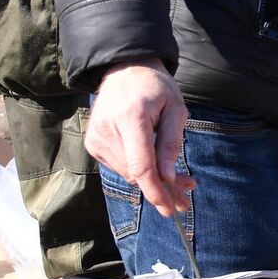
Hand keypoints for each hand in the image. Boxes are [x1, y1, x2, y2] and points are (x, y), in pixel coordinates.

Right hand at [86, 60, 193, 216]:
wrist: (125, 70)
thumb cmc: (156, 88)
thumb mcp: (176, 109)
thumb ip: (171, 143)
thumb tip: (168, 178)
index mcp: (131, 118)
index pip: (142, 166)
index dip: (157, 191)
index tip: (171, 208)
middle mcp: (107, 130)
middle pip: (135, 174)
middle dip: (162, 188)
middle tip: (185, 197)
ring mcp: (95, 138)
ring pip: (128, 174)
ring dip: (151, 181)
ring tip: (177, 181)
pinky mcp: (92, 143)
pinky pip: (120, 166)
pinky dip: (138, 170)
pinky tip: (153, 163)